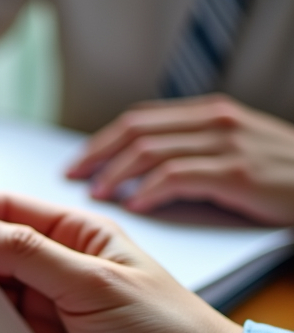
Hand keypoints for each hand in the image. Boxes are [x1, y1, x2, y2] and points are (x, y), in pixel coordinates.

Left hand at [66, 94, 293, 225]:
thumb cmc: (280, 178)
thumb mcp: (234, 153)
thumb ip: (191, 154)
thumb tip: (135, 175)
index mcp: (208, 115)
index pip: (138, 120)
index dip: (101, 142)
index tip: (75, 166)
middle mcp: (213, 122)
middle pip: (135, 131)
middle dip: (96, 156)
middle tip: (70, 180)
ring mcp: (226, 145)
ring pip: (150, 152)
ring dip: (115, 175)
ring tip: (96, 195)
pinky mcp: (237, 172)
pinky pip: (178, 176)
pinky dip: (150, 190)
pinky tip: (133, 206)